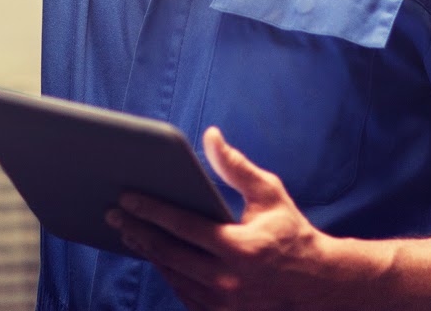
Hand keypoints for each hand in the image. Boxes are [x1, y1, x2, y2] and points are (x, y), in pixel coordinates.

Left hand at [107, 127, 375, 310]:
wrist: (317, 283)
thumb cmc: (291, 233)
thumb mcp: (269, 194)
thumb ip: (236, 166)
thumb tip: (210, 135)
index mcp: (239, 248)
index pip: (183, 226)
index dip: (151, 210)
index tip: (126, 197)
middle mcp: (228, 279)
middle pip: (169, 254)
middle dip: (137, 231)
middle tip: (113, 214)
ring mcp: (224, 303)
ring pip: (172, 276)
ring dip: (148, 253)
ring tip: (129, 232)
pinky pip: (184, 294)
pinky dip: (167, 274)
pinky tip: (155, 256)